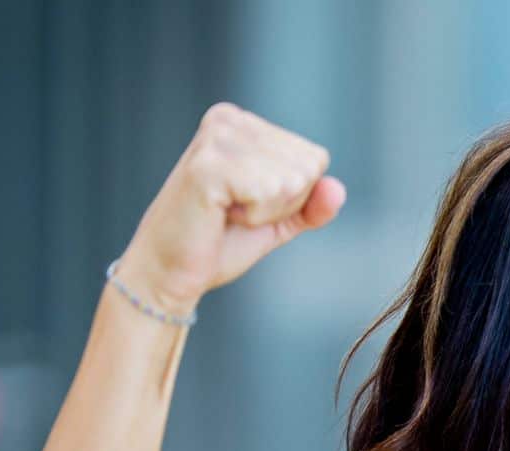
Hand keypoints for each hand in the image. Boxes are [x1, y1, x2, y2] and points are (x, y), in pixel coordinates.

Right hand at [113, 103, 345, 313]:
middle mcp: (229, 120)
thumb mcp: (280, 220)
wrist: (171, 272)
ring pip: (291, 180)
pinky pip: (268, 191)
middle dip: (282, 204)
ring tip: (226, 213)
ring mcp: (216, 138)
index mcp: (244, 124)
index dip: (293, 197)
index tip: (250, 204)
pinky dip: (253, 216)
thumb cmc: (221, 242)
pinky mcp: (207, 164)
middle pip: (307, 168)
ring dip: (266, 212)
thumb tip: (338, 189)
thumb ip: (314, 204)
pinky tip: (219, 214)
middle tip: (236, 213)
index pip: (314, 159)